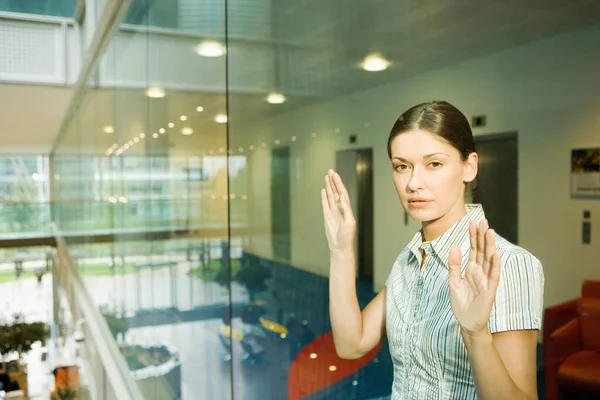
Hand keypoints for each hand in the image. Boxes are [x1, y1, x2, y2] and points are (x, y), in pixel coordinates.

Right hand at [321, 169, 355, 251]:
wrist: (340, 246)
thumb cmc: (347, 235)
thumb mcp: (349, 222)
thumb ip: (346, 209)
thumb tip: (342, 198)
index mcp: (346, 208)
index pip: (342, 192)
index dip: (339, 183)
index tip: (335, 175)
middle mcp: (340, 208)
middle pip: (336, 191)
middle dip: (333, 181)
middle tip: (330, 171)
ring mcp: (333, 211)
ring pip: (330, 195)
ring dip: (329, 186)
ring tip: (326, 177)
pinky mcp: (327, 216)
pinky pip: (325, 204)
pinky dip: (324, 197)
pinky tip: (324, 190)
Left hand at [448, 219, 500, 337]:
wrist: (466, 322)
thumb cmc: (461, 303)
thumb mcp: (453, 281)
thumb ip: (454, 265)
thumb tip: (455, 247)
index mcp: (471, 269)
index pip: (473, 249)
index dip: (473, 236)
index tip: (472, 222)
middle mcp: (480, 272)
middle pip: (482, 250)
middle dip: (482, 236)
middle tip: (483, 220)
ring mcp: (486, 280)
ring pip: (490, 259)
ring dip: (490, 246)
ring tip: (490, 231)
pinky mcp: (490, 290)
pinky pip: (494, 275)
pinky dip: (495, 265)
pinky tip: (496, 254)